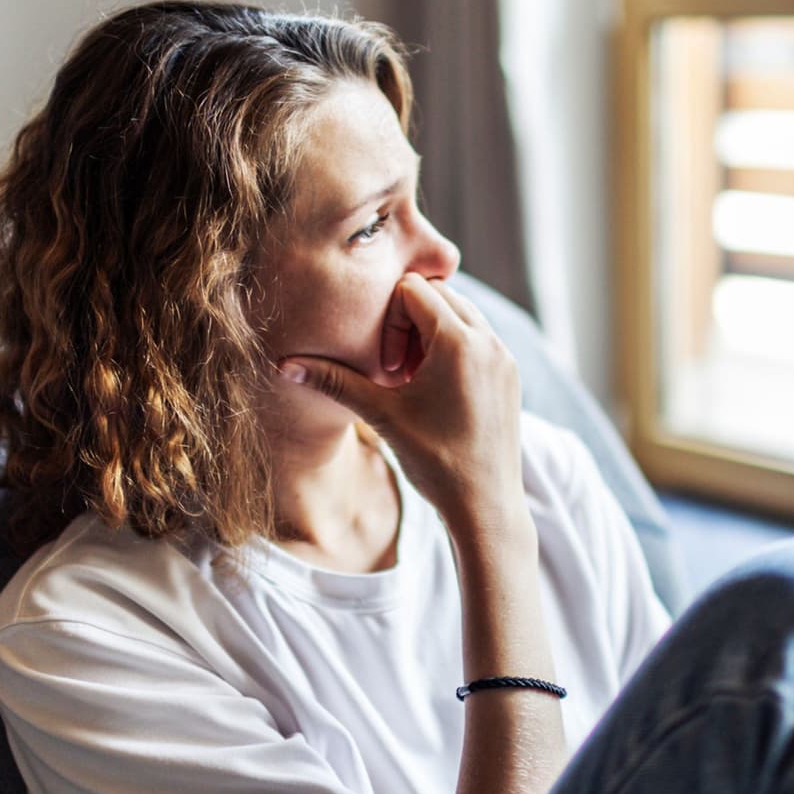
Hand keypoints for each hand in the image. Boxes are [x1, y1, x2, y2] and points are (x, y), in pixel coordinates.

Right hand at [277, 274, 523, 529]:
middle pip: (438, 294)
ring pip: (460, 313)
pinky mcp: (510, 372)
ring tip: (413, 380)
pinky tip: (435, 390)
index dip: (387, 318)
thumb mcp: (381, 416)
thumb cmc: (433, 461)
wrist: (485, 505)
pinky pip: (479, 337)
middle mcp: (488, 340)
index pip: (412, 289)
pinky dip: (453, 348)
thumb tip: (283, 366)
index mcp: (458, 341)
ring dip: (431, 333)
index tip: (384, 366)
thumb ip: (334, 382)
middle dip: (409, 322)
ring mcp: (504, 356)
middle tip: (394, 370)